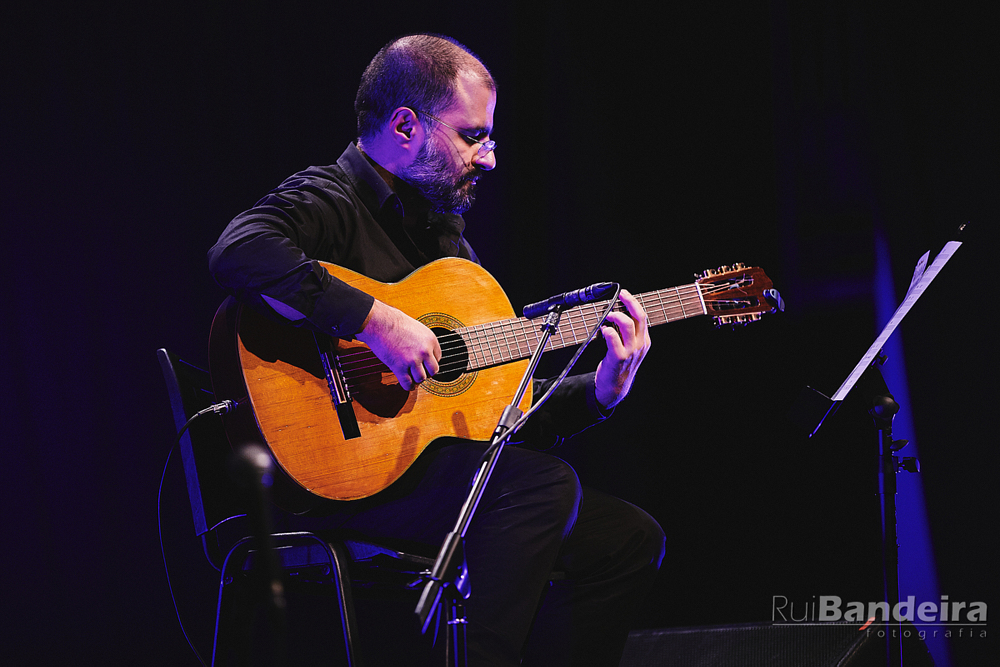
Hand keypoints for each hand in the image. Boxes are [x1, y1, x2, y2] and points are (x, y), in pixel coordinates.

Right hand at [355, 300, 440, 390]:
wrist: (379, 322)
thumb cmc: (394, 322)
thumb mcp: (417, 328)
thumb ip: (423, 341)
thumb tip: (426, 352)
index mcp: (430, 339)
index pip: (438, 357)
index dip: (430, 362)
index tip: (425, 363)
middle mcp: (424, 351)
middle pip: (433, 371)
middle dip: (427, 372)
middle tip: (420, 372)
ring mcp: (412, 360)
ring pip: (421, 378)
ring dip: (417, 379)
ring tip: (412, 377)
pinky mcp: (399, 367)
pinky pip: (407, 383)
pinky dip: (408, 386)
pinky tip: (407, 384)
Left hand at [595, 290, 650, 409]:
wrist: (615, 386)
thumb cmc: (619, 363)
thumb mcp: (630, 347)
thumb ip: (627, 332)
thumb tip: (616, 312)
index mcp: (644, 340)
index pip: (642, 316)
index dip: (633, 302)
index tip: (624, 294)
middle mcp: (640, 344)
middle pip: (639, 316)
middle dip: (629, 302)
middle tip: (620, 295)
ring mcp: (630, 351)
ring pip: (627, 324)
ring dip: (615, 316)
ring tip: (607, 315)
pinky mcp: (619, 357)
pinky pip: (613, 338)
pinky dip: (607, 331)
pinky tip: (603, 330)